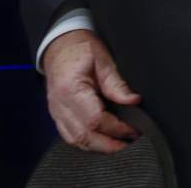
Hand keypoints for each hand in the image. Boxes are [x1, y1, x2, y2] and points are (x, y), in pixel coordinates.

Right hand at [42, 29, 141, 152]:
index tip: (134, 129)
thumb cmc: (80, 48)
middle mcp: (59, 105)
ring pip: (76, 141)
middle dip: (109, 144)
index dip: (116, 128)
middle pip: (84, 137)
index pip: (94, 120)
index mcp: (70, 89)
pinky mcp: (57, 114)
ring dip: (98, 147)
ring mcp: (56, 111)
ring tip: (119, 145)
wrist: (60, 44)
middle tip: (130, 143)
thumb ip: (116, 83)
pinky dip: (87, 142)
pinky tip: (101, 141)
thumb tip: (134, 101)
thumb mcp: (103, 60)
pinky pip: (70, 136)